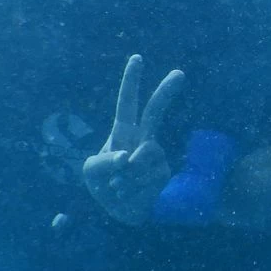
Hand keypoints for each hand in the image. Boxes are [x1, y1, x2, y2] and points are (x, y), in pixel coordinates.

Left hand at [83, 54, 185, 225]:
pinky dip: (129, 188)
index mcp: (122, 133)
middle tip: (179, 73)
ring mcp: (155, 156)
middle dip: (166, 91)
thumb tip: (127, 157)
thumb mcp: (91, 172)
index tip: (137, 58)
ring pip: (138, 157)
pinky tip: (128, 194)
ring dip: (122, 176)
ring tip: (117, 187)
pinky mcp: (162, 173)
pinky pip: (143, 177)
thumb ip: (103, 161)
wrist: (123, 212)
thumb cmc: (104, 185)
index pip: (127, 103)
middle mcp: (142, 139)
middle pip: (155, 112)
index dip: (130, 81)